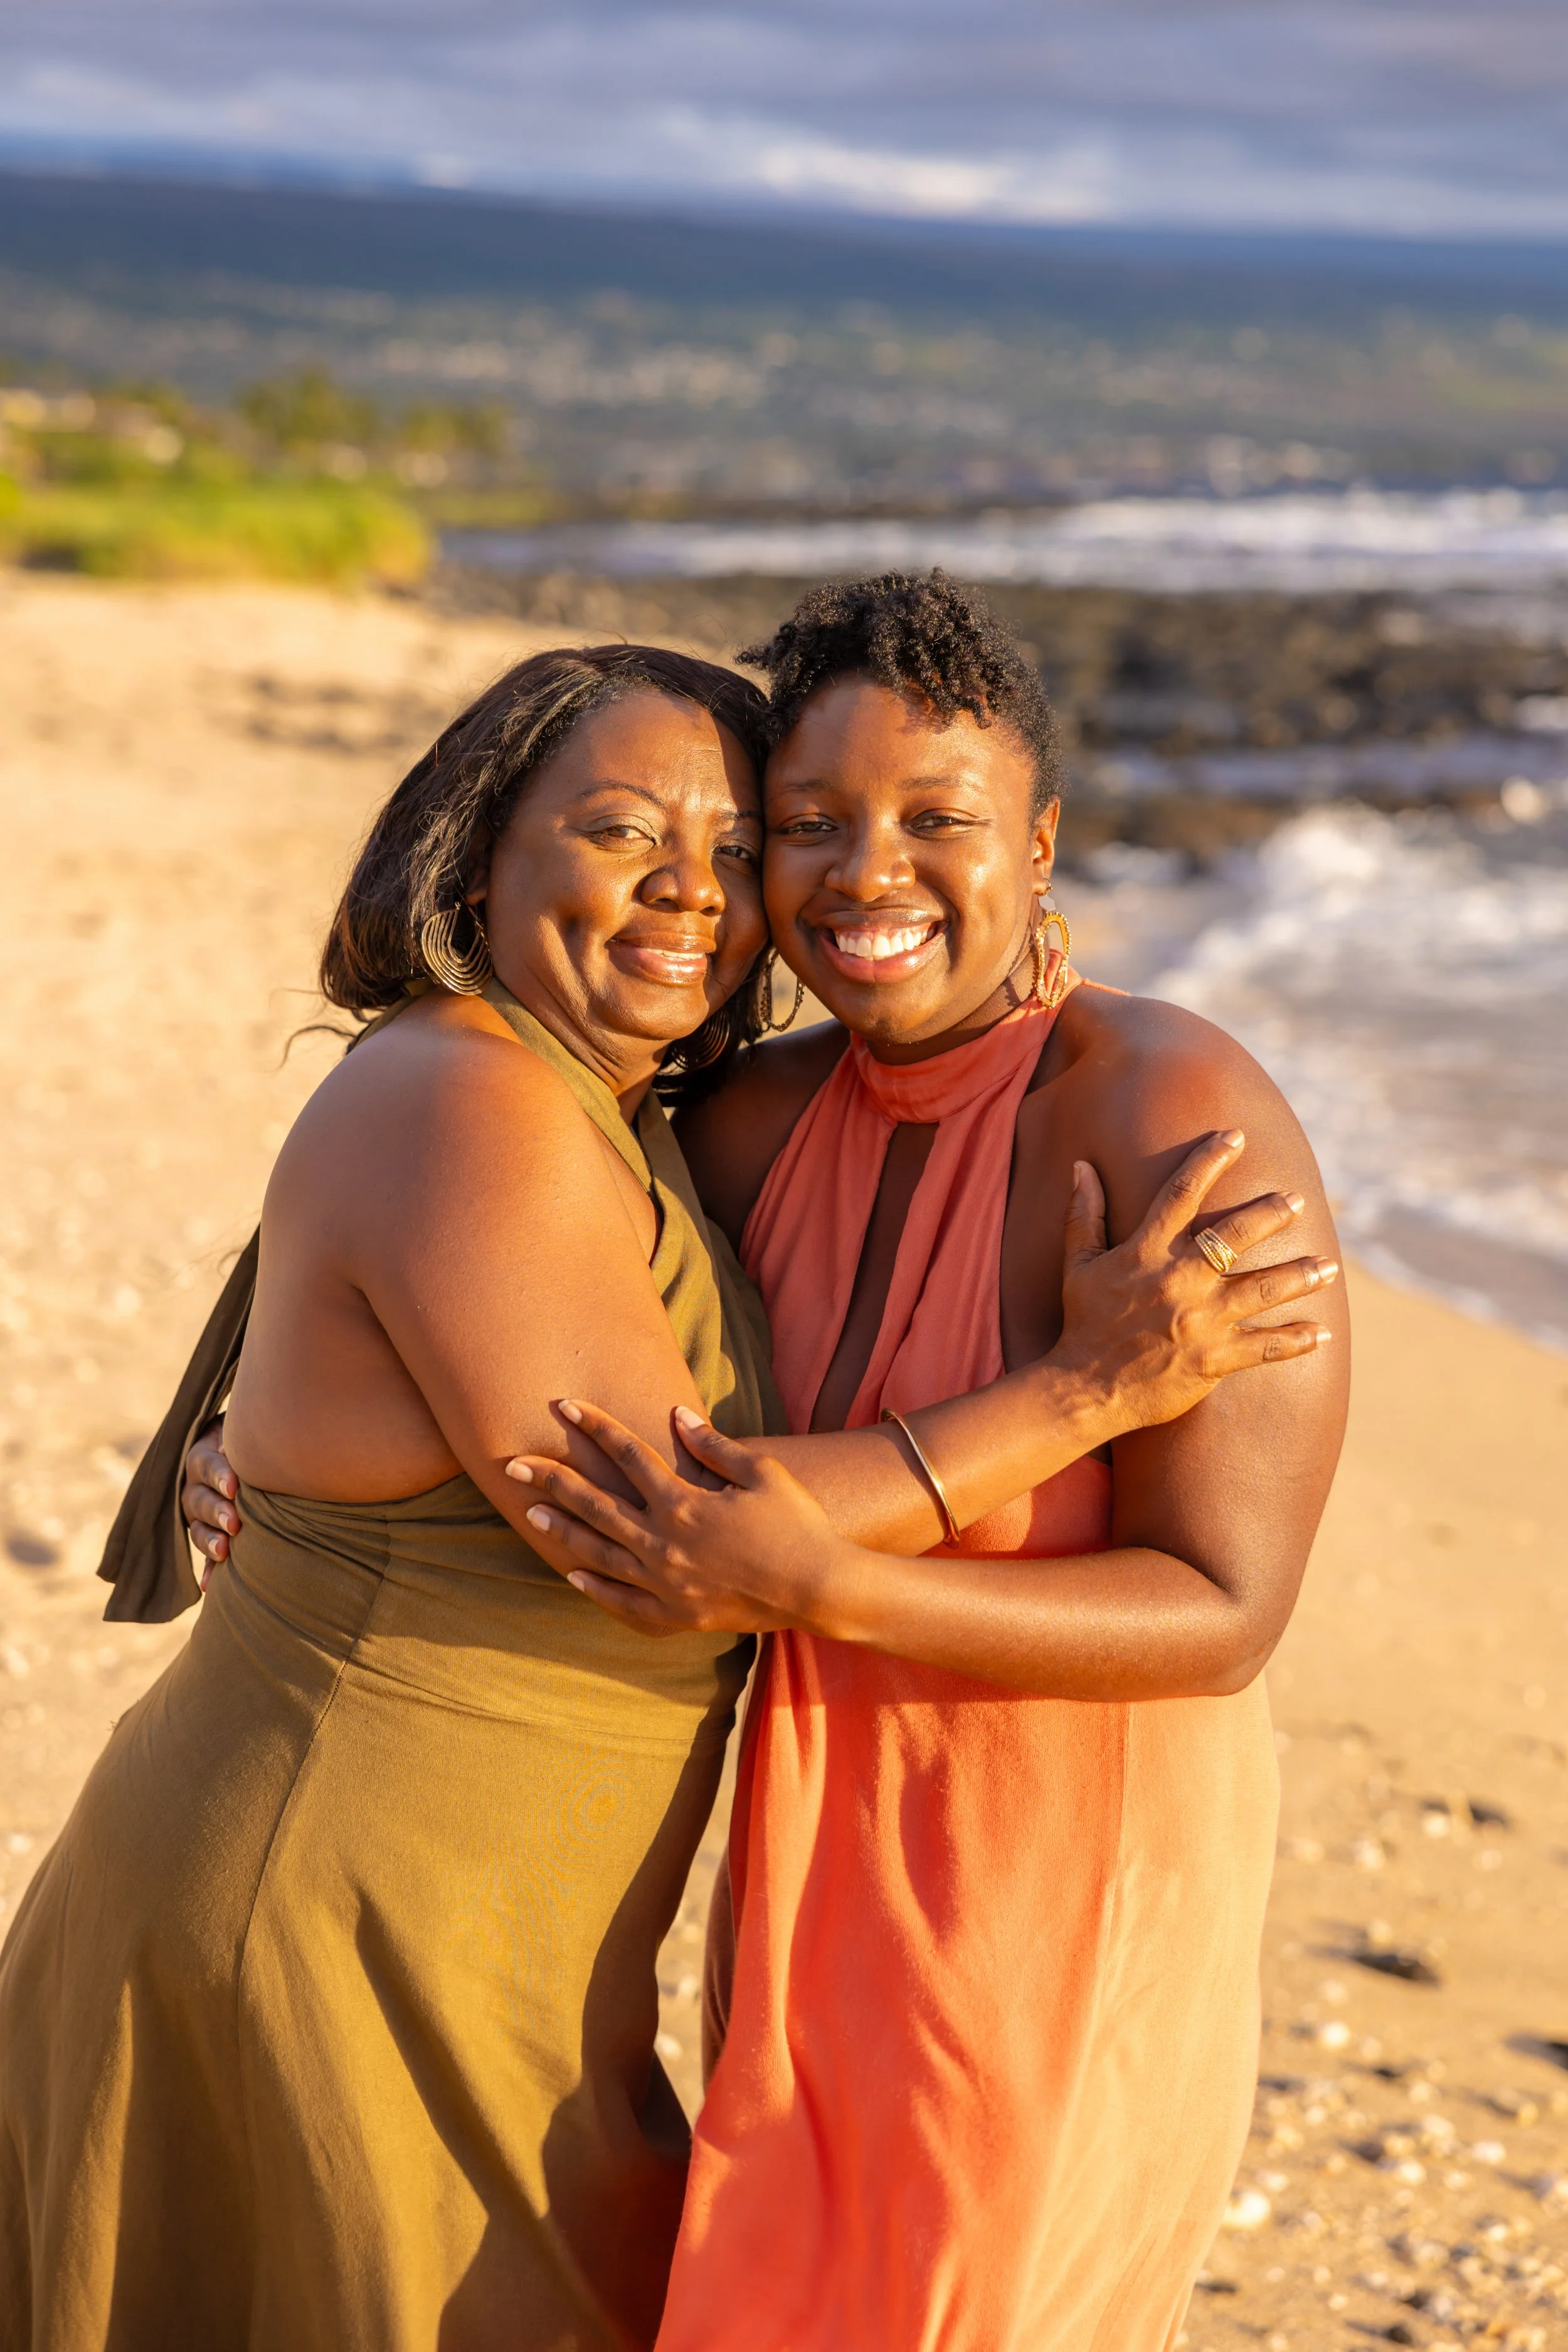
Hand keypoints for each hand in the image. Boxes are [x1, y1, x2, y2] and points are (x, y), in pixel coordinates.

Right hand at [182, 1419, 241, 1588]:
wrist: (251, 1449)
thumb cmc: (253, 1437)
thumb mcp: (244, 1430)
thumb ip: (242, 1438)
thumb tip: (234, 1443)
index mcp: (203, 1456)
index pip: (204, 1464)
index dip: (218, 1475)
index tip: (234, 1486)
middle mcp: (195, 1486)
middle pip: (198, 1499)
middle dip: (216, 1511)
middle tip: (235, 1522)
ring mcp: (198, 1514)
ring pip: (197, 1528)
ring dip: (209, 1540)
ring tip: (225, 1550)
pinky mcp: (209, 1534)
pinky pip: (205, 1554)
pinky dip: (209, 1570)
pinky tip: (210, 1585)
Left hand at [506, 1403, 845, 1635]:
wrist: (818, 1589)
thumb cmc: (797, 1524)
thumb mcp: (761, 1473)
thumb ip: (714, 1445)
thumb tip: (676, 1415)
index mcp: (683, 1502)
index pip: (627, 1453)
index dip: (593, 1426)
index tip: (563, 1405)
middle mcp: (665, 1541)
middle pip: (596, 1503)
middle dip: (553, 1479)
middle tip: (514, 1464)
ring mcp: (666, 1581)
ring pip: (600, 1552)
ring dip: (563, 1530)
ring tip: (530, 1513)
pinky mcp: (676, 1613)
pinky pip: (623, 1602)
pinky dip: (595, 1587)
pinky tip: (573, 1574)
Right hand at [1054, 1129, 1335, 1434]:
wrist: (1085, 1390)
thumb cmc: (1082, 1323)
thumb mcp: (1079, 1264)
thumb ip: (1085, 1213)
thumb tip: (1081, 1166)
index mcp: (1147, 1252)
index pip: (1181, 1192)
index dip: (1210, 1159)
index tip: (1235, 1135)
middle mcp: (1180, 1280)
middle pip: (1235, 1234)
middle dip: (1271, 1213)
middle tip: (1299, 1200)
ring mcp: (1201, 1320)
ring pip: (1263, 1289)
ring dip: (1300, 1275)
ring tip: (1329, 1265)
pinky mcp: (1214, 1359)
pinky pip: (1265, 1347)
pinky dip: (1295, 1340)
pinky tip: (1322, 1333)